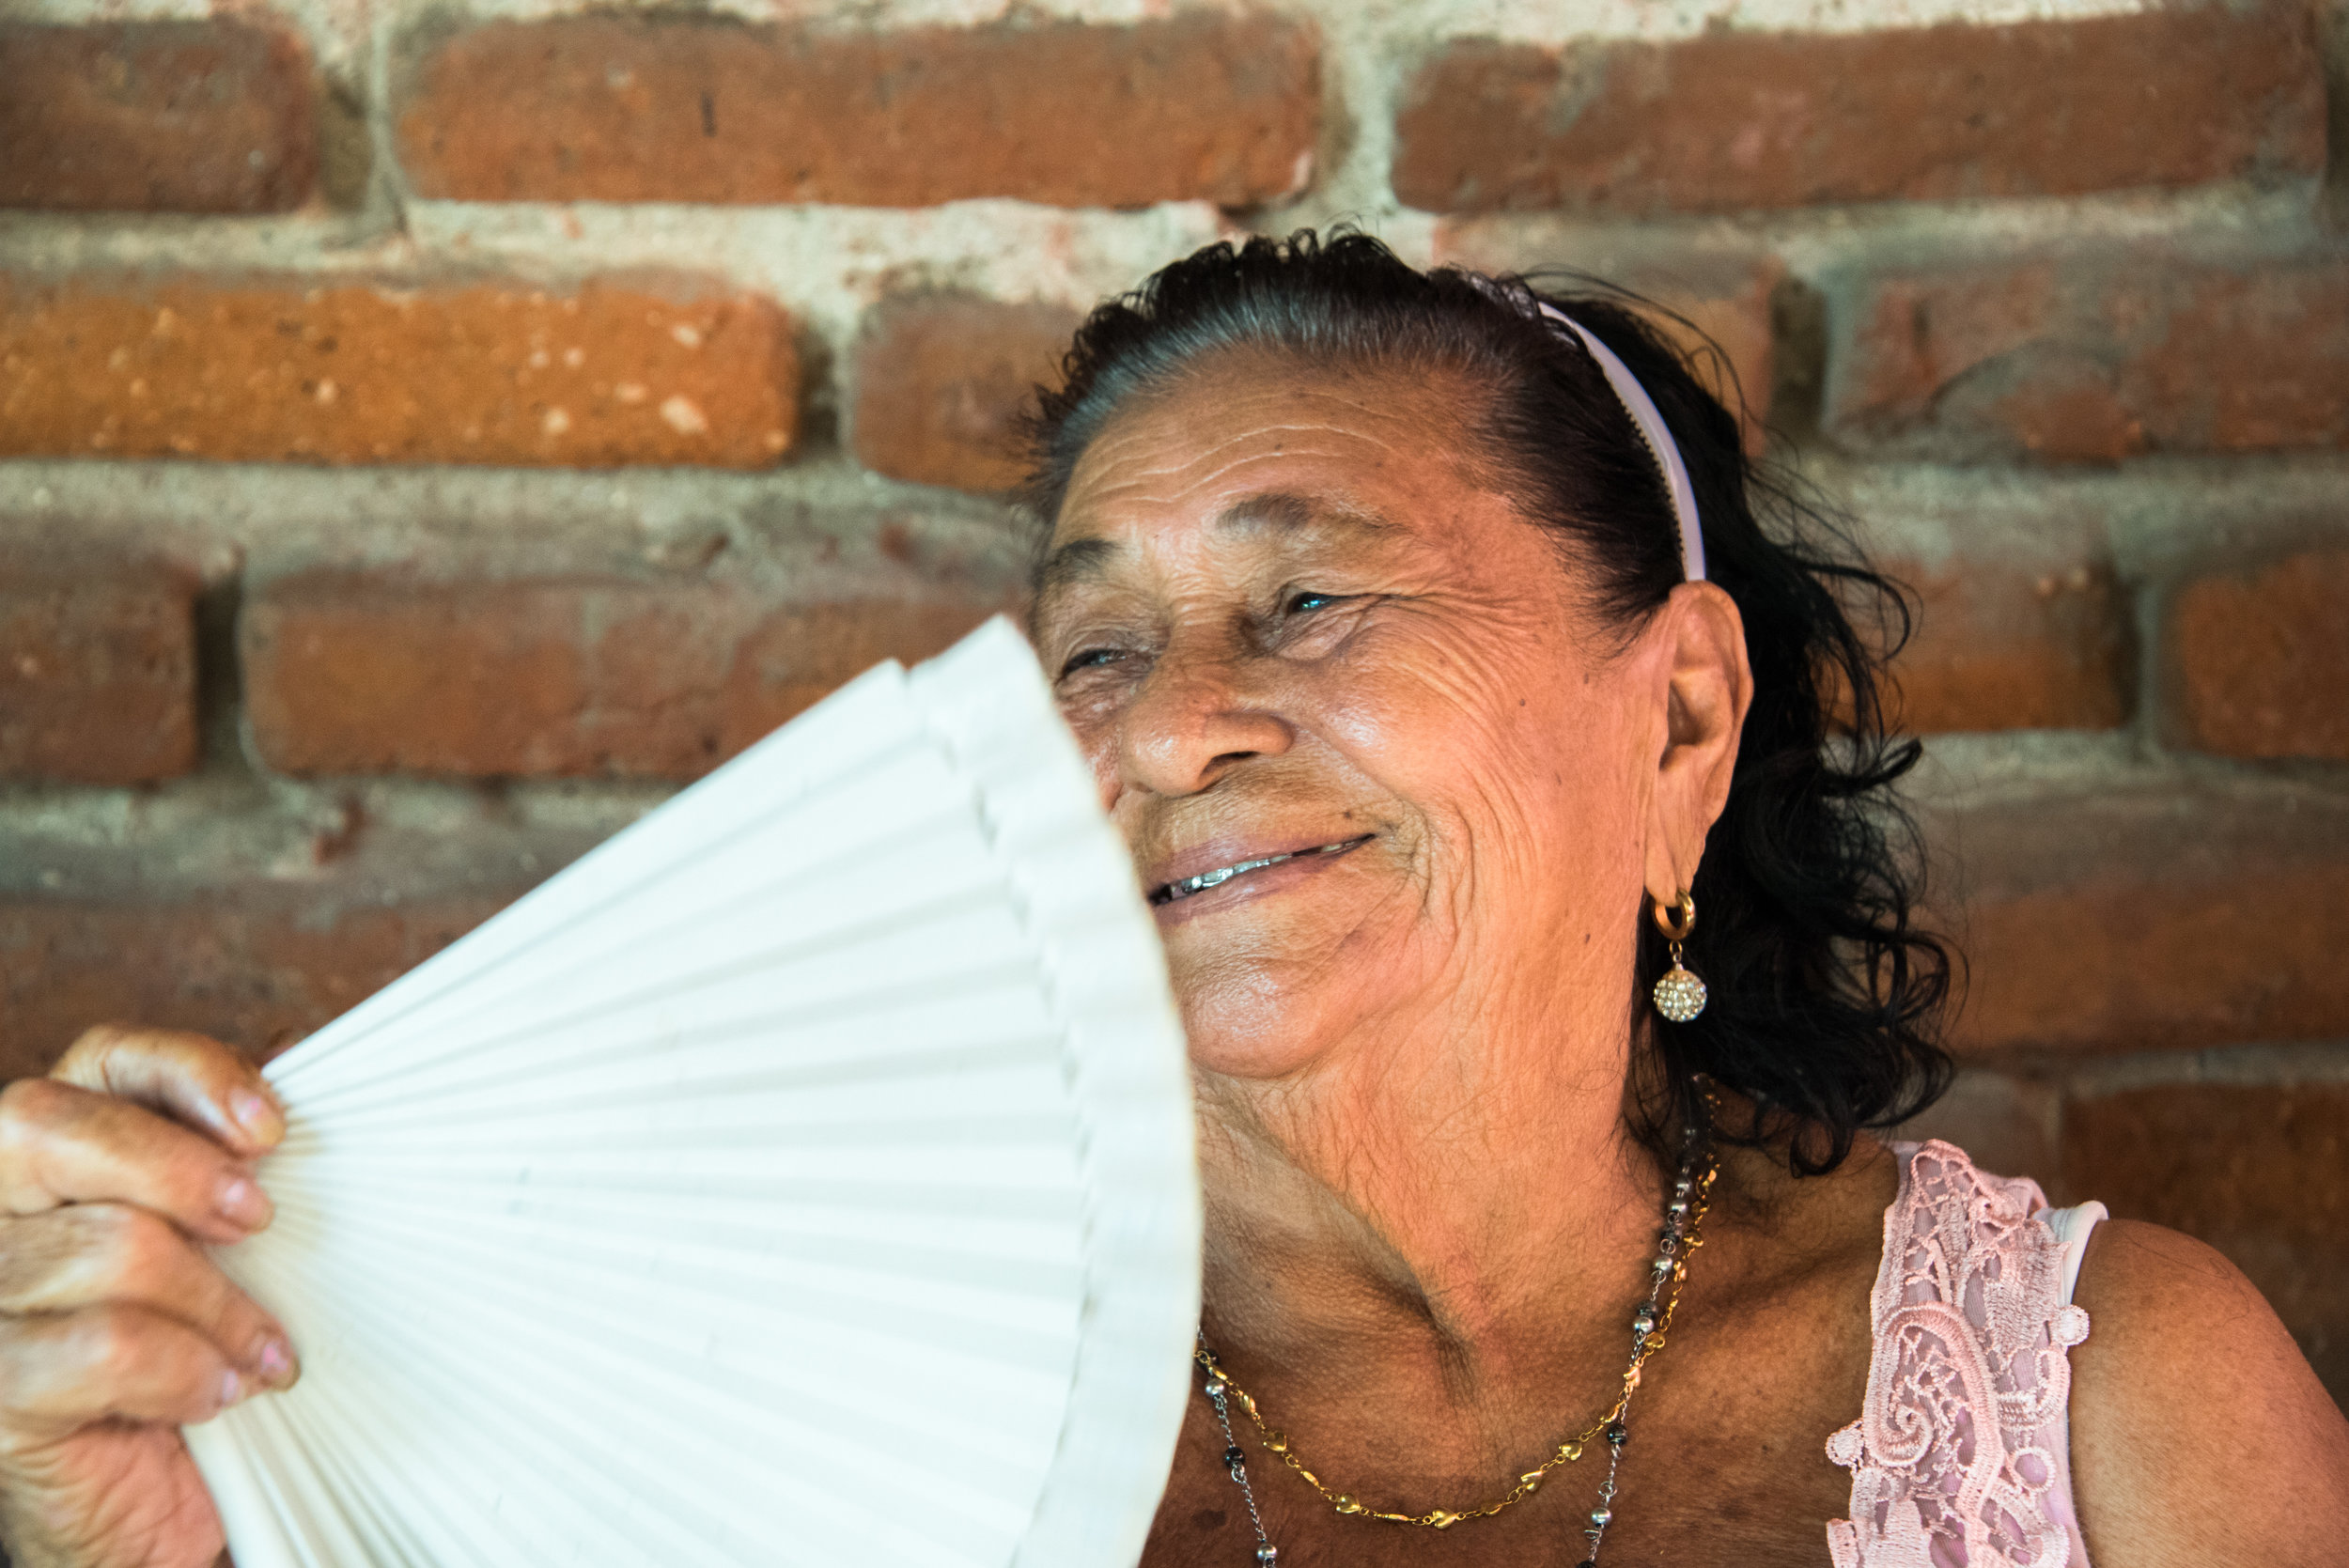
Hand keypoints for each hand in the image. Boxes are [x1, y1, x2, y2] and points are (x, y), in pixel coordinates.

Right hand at [0, 1026, 298, 1567]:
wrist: (154, 1492)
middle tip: (261, 1223)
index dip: (189, 1073)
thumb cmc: (197, 1341)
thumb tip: (300, 1048)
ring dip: (217, 1305)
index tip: (271, 1129)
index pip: (105, 1059)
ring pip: (106, 1247)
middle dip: (179, 1170)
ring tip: (264, 1349)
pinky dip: (184, 1372)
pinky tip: (217, 1393)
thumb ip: (236, 1150)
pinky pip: (103, 1348)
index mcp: (54, 1144)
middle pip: (56, 1129)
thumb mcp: (224, 1237)